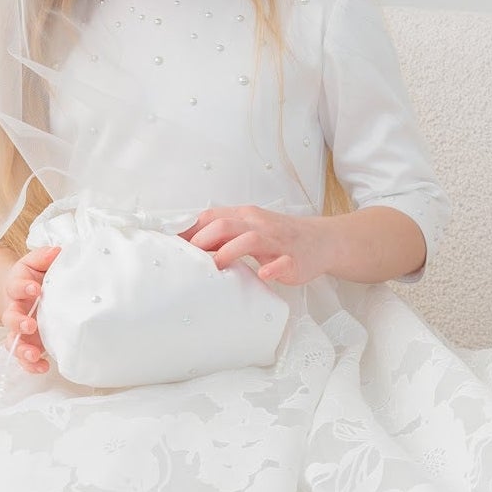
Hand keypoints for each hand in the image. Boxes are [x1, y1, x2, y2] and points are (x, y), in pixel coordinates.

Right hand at [0, 245, 60, 372]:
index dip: (23, 288)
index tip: (34, 288)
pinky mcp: (27, 343)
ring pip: (13, 341)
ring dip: (21, 349)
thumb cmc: (34, 277)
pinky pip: (24, 357)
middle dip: (19, 322)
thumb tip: (58, 251)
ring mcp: (20, 329)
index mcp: (17, 288)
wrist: (25, 292)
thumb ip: (44, 257)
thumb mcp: (37, 263)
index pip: (15, 286)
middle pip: (10, 318)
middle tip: (30, 324)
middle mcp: (15, 309)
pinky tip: (43, 367)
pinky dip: (30, 365)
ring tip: (33, 354)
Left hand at [179, 206, 335, 285]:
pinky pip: (282, 262)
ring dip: (230, 252)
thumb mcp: (248, 228)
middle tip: (188, 259)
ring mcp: (276, 242)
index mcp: (245, 217)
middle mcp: (258, 225)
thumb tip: (186, 243)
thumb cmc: (278, 236)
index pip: (211, 217)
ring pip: (250, 239)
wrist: (321, 241)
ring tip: (217, 266)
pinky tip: (263, 274)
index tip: (169, 245)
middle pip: (225, 225)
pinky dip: (272, 268)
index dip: (189, 230)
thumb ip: (221, 235)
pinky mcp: (293, 260)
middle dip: (203, 241)